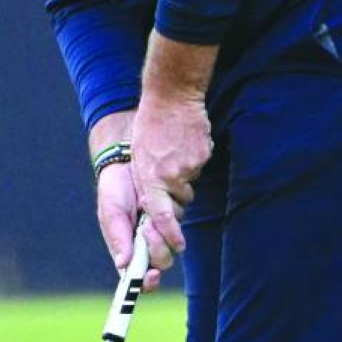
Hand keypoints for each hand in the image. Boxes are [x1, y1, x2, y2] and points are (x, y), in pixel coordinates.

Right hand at [96, 157, 164, 292]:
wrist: (127, 164)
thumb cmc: (113, 191)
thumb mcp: (111, 213)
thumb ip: (118, 238)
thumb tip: (122, 264)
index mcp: (128, 251)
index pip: (140, 278)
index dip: (148, 282)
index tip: (152, 275)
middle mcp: (147, 245)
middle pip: (162, 262)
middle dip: (157, 248)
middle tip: (145, 226)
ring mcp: (162, 231)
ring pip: (173, 244)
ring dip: (162, 227)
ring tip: (144, 204)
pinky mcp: (174, 216)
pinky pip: (179, 220)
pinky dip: (169, 211)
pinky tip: (153, 196)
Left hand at [131, 93, 211, 258]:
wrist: (171, 96)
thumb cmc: (149, 126)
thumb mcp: (137, 157)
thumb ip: (145, 183)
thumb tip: (153, 205)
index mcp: (150, 178)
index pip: (161, 215)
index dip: (169, 234)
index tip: (178, 245)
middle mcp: (171, 175)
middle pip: (180, 201)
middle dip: (176, 194)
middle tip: (168, 173)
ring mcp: (190, 164)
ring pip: (190, 182)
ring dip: (183, 173)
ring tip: (172, 151)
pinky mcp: (204, 154)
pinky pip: (199, 165)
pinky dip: (193, 158)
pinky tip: (184, 142)